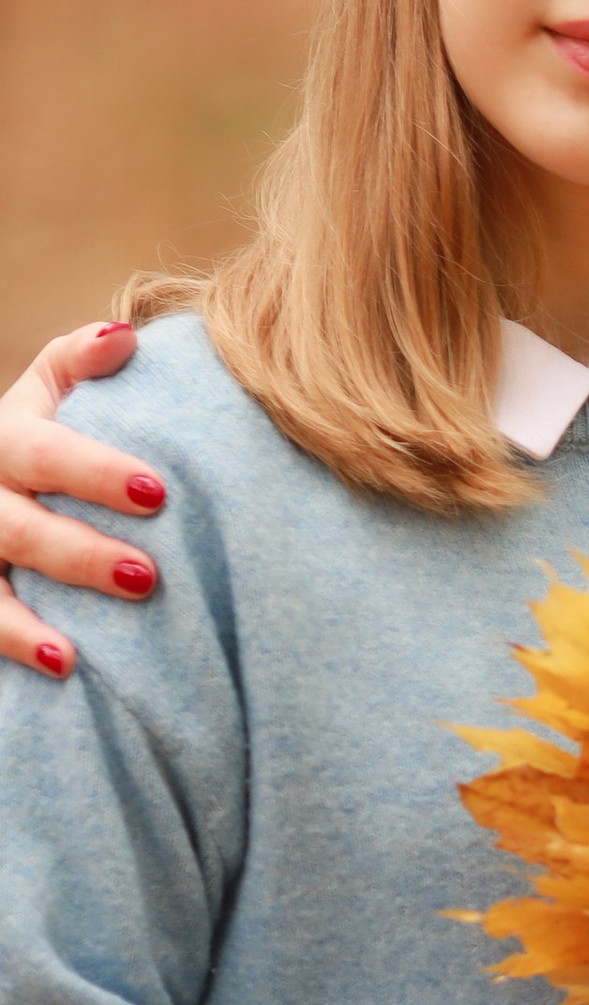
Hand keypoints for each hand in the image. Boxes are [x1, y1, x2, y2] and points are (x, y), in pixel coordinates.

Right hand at [0, 322, 159, 677]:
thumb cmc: (40, 437)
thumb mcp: (50, 391)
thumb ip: (80, 360)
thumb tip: (126, 338)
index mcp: (6, 438)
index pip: (45, 454)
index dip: (95, 473)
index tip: (158, 493)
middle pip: (18, 528)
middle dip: (78, 555)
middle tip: (146, 576)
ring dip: (24, 622)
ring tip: (71, 651)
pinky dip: (13, 644)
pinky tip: (62, 667)